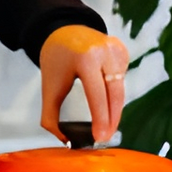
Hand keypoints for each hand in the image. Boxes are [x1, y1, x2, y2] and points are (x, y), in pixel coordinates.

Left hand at [39, 25, 130, 144]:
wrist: (64, 30)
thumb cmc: (56, 59)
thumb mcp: (49, 86)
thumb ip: (51, 115)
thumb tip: (65, 141)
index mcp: (85, 58)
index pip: (97, 94)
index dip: (100, 118)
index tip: (100, 137)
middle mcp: (104, 52)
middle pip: (114, 94)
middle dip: (112, 119)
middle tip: (105, 137)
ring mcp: (116, 50)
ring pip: (120, 88)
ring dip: (114, 108)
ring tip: (106, 124)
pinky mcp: (122, 51)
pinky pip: (122, 79)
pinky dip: (115, 92)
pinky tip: (106, 97)